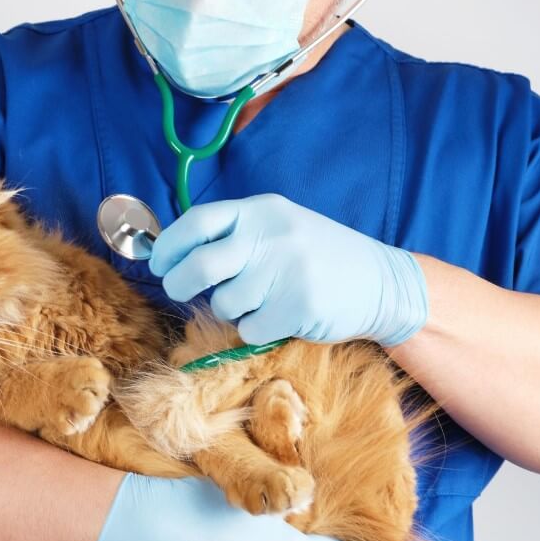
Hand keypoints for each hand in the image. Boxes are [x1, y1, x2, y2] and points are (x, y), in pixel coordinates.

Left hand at [148, 194, 427, 346]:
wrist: (381, 282)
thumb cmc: (317, 256)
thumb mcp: (279, 226)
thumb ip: (233, 234)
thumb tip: (172, 255)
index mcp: (261, 210)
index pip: (198, 221)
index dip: (169, 245)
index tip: (158, 263)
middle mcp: (271, 236)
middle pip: (200, 266)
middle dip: (180, 283)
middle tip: (181, 290)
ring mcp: (286, 271)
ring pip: (224, 303)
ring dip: (231, 309)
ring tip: (260, 299)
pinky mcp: (298, 307)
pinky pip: (250, 329)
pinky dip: (258, 330)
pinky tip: (281, 316)